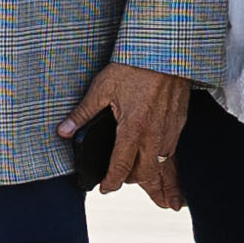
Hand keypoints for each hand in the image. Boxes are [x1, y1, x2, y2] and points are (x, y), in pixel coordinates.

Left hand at [68, 62, 189, 196]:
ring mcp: (170, 130)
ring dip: (155, 177)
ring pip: (163, 166)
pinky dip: (167, 162)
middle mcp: (154, 136)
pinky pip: (173, 151)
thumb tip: (63, 130)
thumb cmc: (135, 65)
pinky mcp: (179, 122)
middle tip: (120, 181)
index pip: (121, 168)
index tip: (104, 189)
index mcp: (133, 130)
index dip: (111, 182)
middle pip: (145, 174)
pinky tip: (163, 161)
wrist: (167, 49)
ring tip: (158, 193)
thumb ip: (83, 113)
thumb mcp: (102, 87)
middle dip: (132, 181)